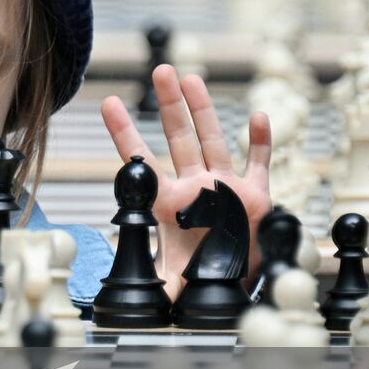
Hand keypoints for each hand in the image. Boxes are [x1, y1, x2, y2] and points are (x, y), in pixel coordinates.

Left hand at [100, 65, 271, 295]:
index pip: (141, 161)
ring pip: (213, 140)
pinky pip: (259, 162)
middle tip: (160, 69)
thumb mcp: (170, 280)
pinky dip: (260, 140)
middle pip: (179, 138)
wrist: (238, 283)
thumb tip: (120, 298)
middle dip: (169, 104)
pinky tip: (256, 117)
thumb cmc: (201, 276)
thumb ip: (149, 283)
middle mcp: (197, 187)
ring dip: (204, 110)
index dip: (124, 132)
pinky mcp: (255, 194)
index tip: (108, 102)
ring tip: (192, 80)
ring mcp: (225, 186)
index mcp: (170, 202)